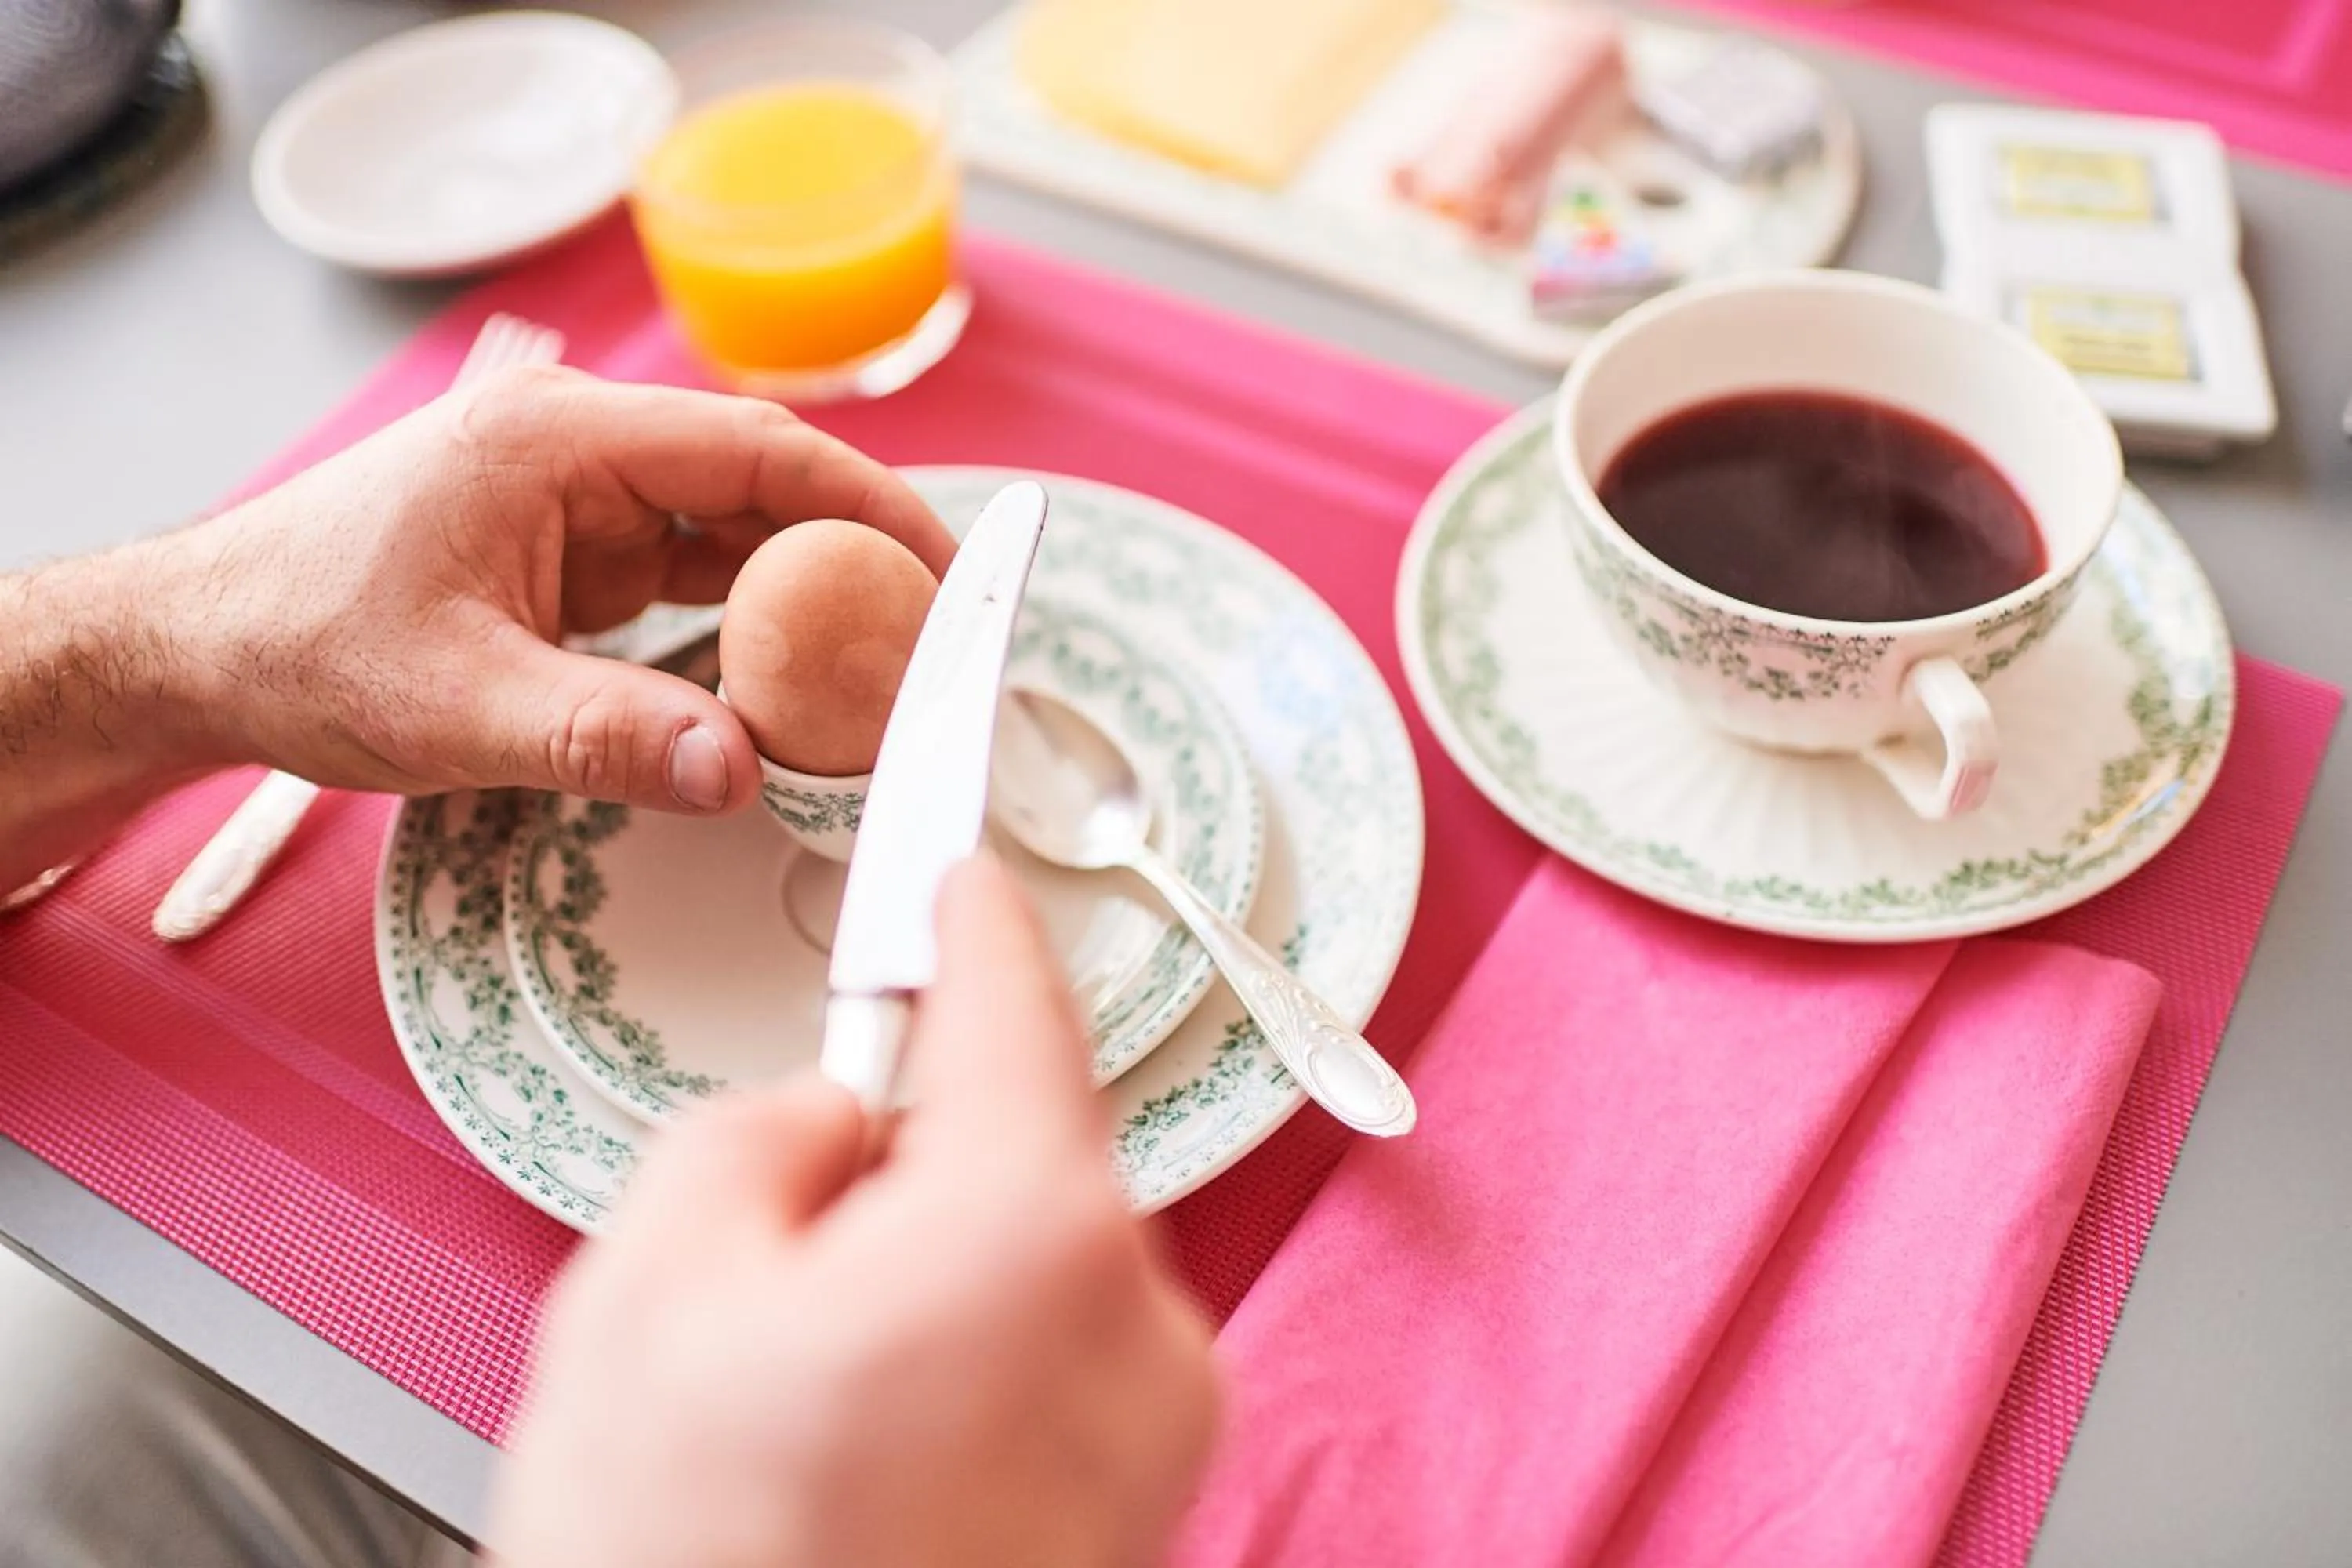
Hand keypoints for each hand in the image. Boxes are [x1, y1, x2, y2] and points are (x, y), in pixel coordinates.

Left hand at [166, 366, 954, 812]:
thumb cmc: (295, 641)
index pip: (761, 450)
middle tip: (938, 642)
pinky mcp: (569, 554)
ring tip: (885, 669)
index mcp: (561, 440)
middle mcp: (580, 451)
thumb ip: (605, 736)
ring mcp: (577, 502)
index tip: (950, 570)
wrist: (196, 651)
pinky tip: (793, 681)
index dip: (872, 506)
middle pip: (765, 487)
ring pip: (735, 534)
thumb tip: (741, 770)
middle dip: (858, 559)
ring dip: (808, 599)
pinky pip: (691, 577)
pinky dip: (749, 625)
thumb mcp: (456, 704)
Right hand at [491, 856, 1219, 1567]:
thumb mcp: (653, 1281)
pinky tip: (859, 1443)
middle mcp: (1142, 1317)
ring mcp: (1160, 1429)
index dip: (966, 908)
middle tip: (781, 1241)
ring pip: (1036, 1256)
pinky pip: (1056, 1359)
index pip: (1014, 996)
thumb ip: (767, 1131)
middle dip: (914, 1154)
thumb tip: (842, 1117)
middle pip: (1026, 1141)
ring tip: (799, 1394)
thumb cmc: (690, 1562)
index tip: (957, 849)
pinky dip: (969, 1358)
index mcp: (1035, 1225)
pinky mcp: (1142, 1509)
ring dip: (934, 1271)